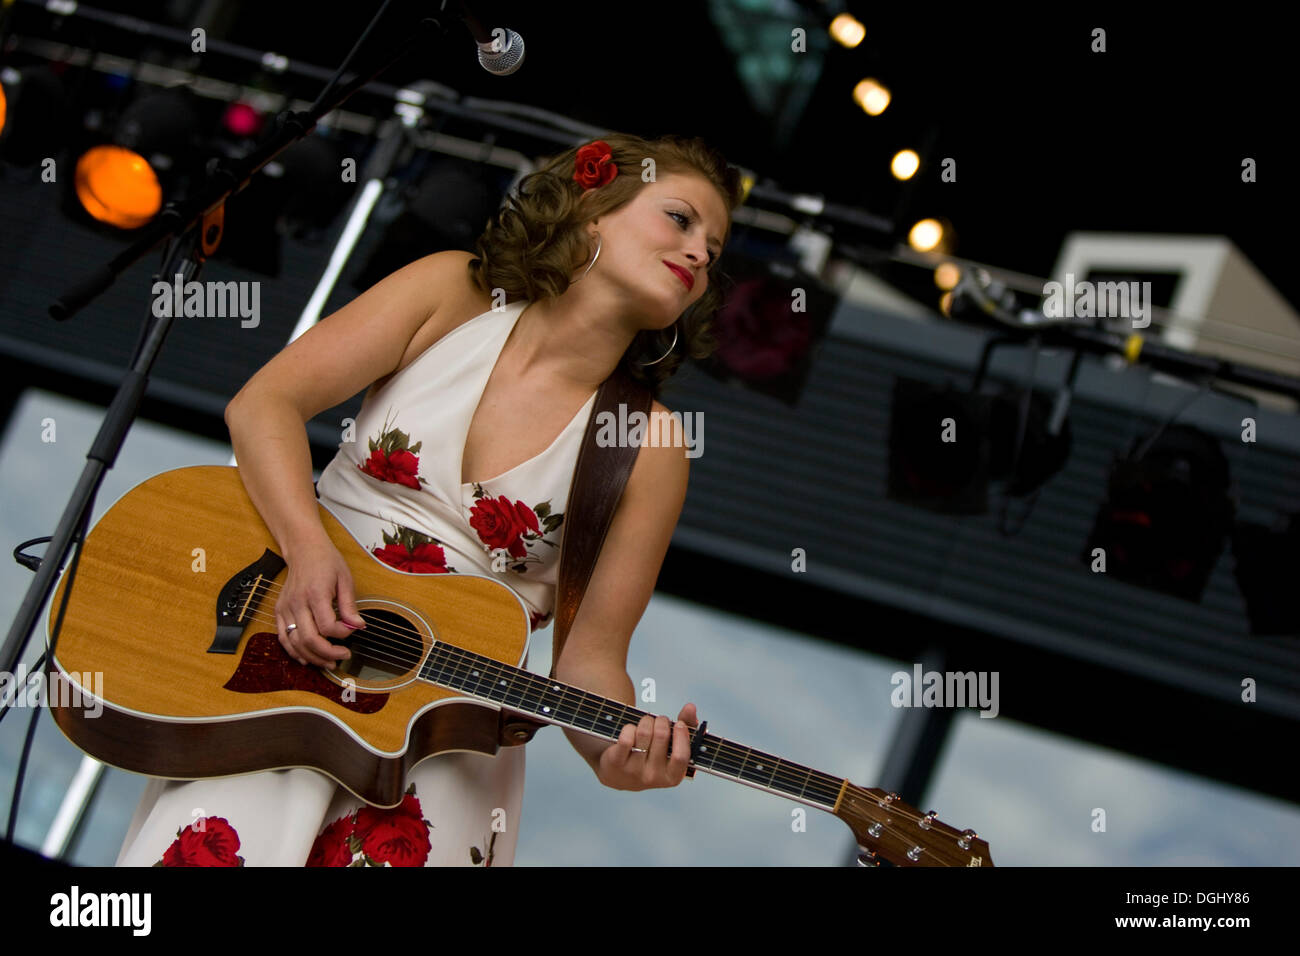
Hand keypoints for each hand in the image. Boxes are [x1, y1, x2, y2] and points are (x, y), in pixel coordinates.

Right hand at [275, 536, 363, 668]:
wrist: (303, 550)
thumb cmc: (326, 562)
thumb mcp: (345, 579)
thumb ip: (349, 605)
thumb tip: (358, 626)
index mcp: (315, 593)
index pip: (327, 626)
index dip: (342, 634)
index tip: (352, 630)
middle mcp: (297, 603)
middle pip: (309, 639)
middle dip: (328, 653)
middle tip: (343, 656)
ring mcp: (285, 608)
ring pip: (295, 643)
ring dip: (312, 657)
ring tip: (329, 663)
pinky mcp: (279, 611)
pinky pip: (283, 638)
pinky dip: (294, 652)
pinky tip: (307, 658)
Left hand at [597, 702, 698, 790]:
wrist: (618, 773)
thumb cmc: (652, 754)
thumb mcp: (671, 746)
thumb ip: (687, 726)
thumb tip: (690, 707)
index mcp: (671, 777)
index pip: (681, 756)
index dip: (681, 736)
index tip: (678, 724)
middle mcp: (652, 778)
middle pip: (661, 736)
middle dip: (661, 721)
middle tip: (659, 721)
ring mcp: (633, 772)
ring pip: (643, 732)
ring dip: (645, 721)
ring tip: (645, 724)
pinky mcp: (615, 763)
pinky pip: (626, 736)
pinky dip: (629, 727)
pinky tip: (630, 731)